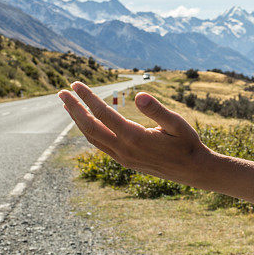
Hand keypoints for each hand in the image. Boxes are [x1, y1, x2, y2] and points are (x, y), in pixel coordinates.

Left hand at [58, 82, 208, 185]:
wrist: (193, 170)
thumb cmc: (187, 143)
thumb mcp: (177, 123)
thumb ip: (157, 110)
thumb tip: (139, 95)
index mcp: (135, 137)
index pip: (104, 113)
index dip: (88, 97)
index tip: (76, 84)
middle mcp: (124, 149)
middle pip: (90, 127)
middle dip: (74, 109)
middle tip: (61, 93)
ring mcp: (122, 157)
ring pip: (92, 137)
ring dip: (78, 120)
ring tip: (68, 105)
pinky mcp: (125, 161)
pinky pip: (100, 145)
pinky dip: (89, 131)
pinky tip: (87, 123)